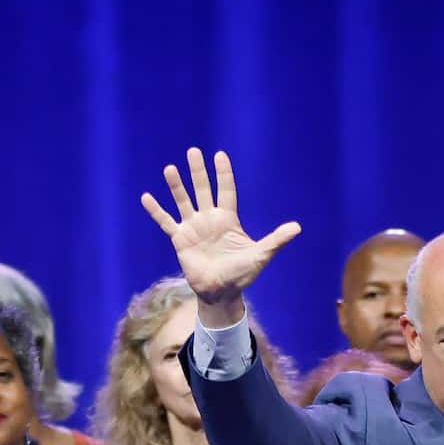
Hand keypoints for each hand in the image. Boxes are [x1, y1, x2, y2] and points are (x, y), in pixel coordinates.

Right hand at [139, 149, 301, 309]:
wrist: (221, 292)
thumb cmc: (242, 274)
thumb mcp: (260, 255)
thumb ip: (276, 240)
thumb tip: (297, 227)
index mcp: (228, 219)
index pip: (226, 191)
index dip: (223, 174)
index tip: (219, 155)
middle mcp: (209, 219)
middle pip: (203, 190)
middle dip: (198, 172)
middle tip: (193, 152)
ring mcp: (193, 228)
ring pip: (183, 201)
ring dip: (177, 186)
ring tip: (170, 169)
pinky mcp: (180, 240)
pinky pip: (166, 222)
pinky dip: (156, 211)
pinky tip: (146, 197)